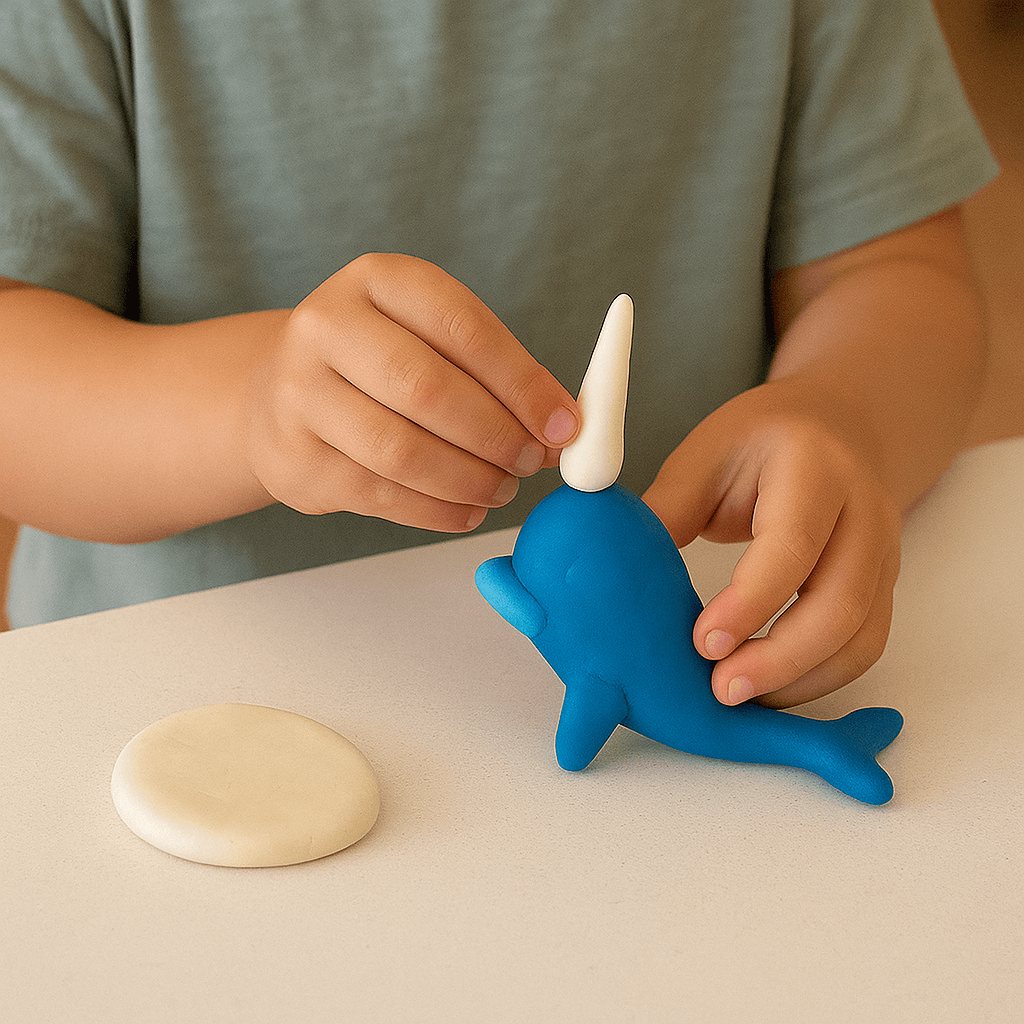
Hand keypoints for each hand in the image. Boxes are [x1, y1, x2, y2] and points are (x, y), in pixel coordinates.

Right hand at [245, 253, 578, 531]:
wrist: (278, 394)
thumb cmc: (378, 365)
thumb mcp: (431, 340)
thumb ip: (495, 375)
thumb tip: (564, 425)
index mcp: (377, 280)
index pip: (462, 327)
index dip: (522, 381)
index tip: (564, 423)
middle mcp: (327, 326)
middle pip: (428, 389)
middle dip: (495, 435)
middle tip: (531, 461)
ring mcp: (301, 394)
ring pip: (401, 450)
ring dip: (468, 479)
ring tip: (503, 489)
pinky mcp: (295, 456)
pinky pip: (380, 495)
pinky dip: (438, 510)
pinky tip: (468, 510)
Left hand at [642, 381, 901, 708]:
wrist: (842, 423)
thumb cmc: (763, 439)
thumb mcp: (706, 455)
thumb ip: (668, 511)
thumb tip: (612, 574)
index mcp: (813, 466)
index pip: (792, 545)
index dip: (750, 602)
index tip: (703, 642)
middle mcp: (863, 510)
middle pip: (840, 601)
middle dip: (780, 658)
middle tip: (720, 689)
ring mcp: (883, 550)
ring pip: (860, 634)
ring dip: (801, 678)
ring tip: (739, 694)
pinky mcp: (884, 584)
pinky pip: (865, 644)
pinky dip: (820, 677)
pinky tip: (771, 688)